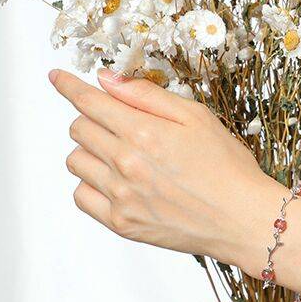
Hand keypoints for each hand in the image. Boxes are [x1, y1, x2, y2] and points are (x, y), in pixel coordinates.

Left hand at [49, 68, 286, 265]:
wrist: (243, 219)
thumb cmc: (228, 168)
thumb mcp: (197, 117)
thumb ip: (148, 96)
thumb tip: (107, 80)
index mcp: (143, 132)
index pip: (89, 101)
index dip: (69, 86)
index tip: (57, 77)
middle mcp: (126, 163)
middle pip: (79, 129)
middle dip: (91, 118)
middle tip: (117, 124)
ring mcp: (121, 196)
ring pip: (76, 161)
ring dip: (90, 151)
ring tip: (120, 155)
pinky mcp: (122, 223)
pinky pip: (81, 197)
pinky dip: (90, 185)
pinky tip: (115, 182)